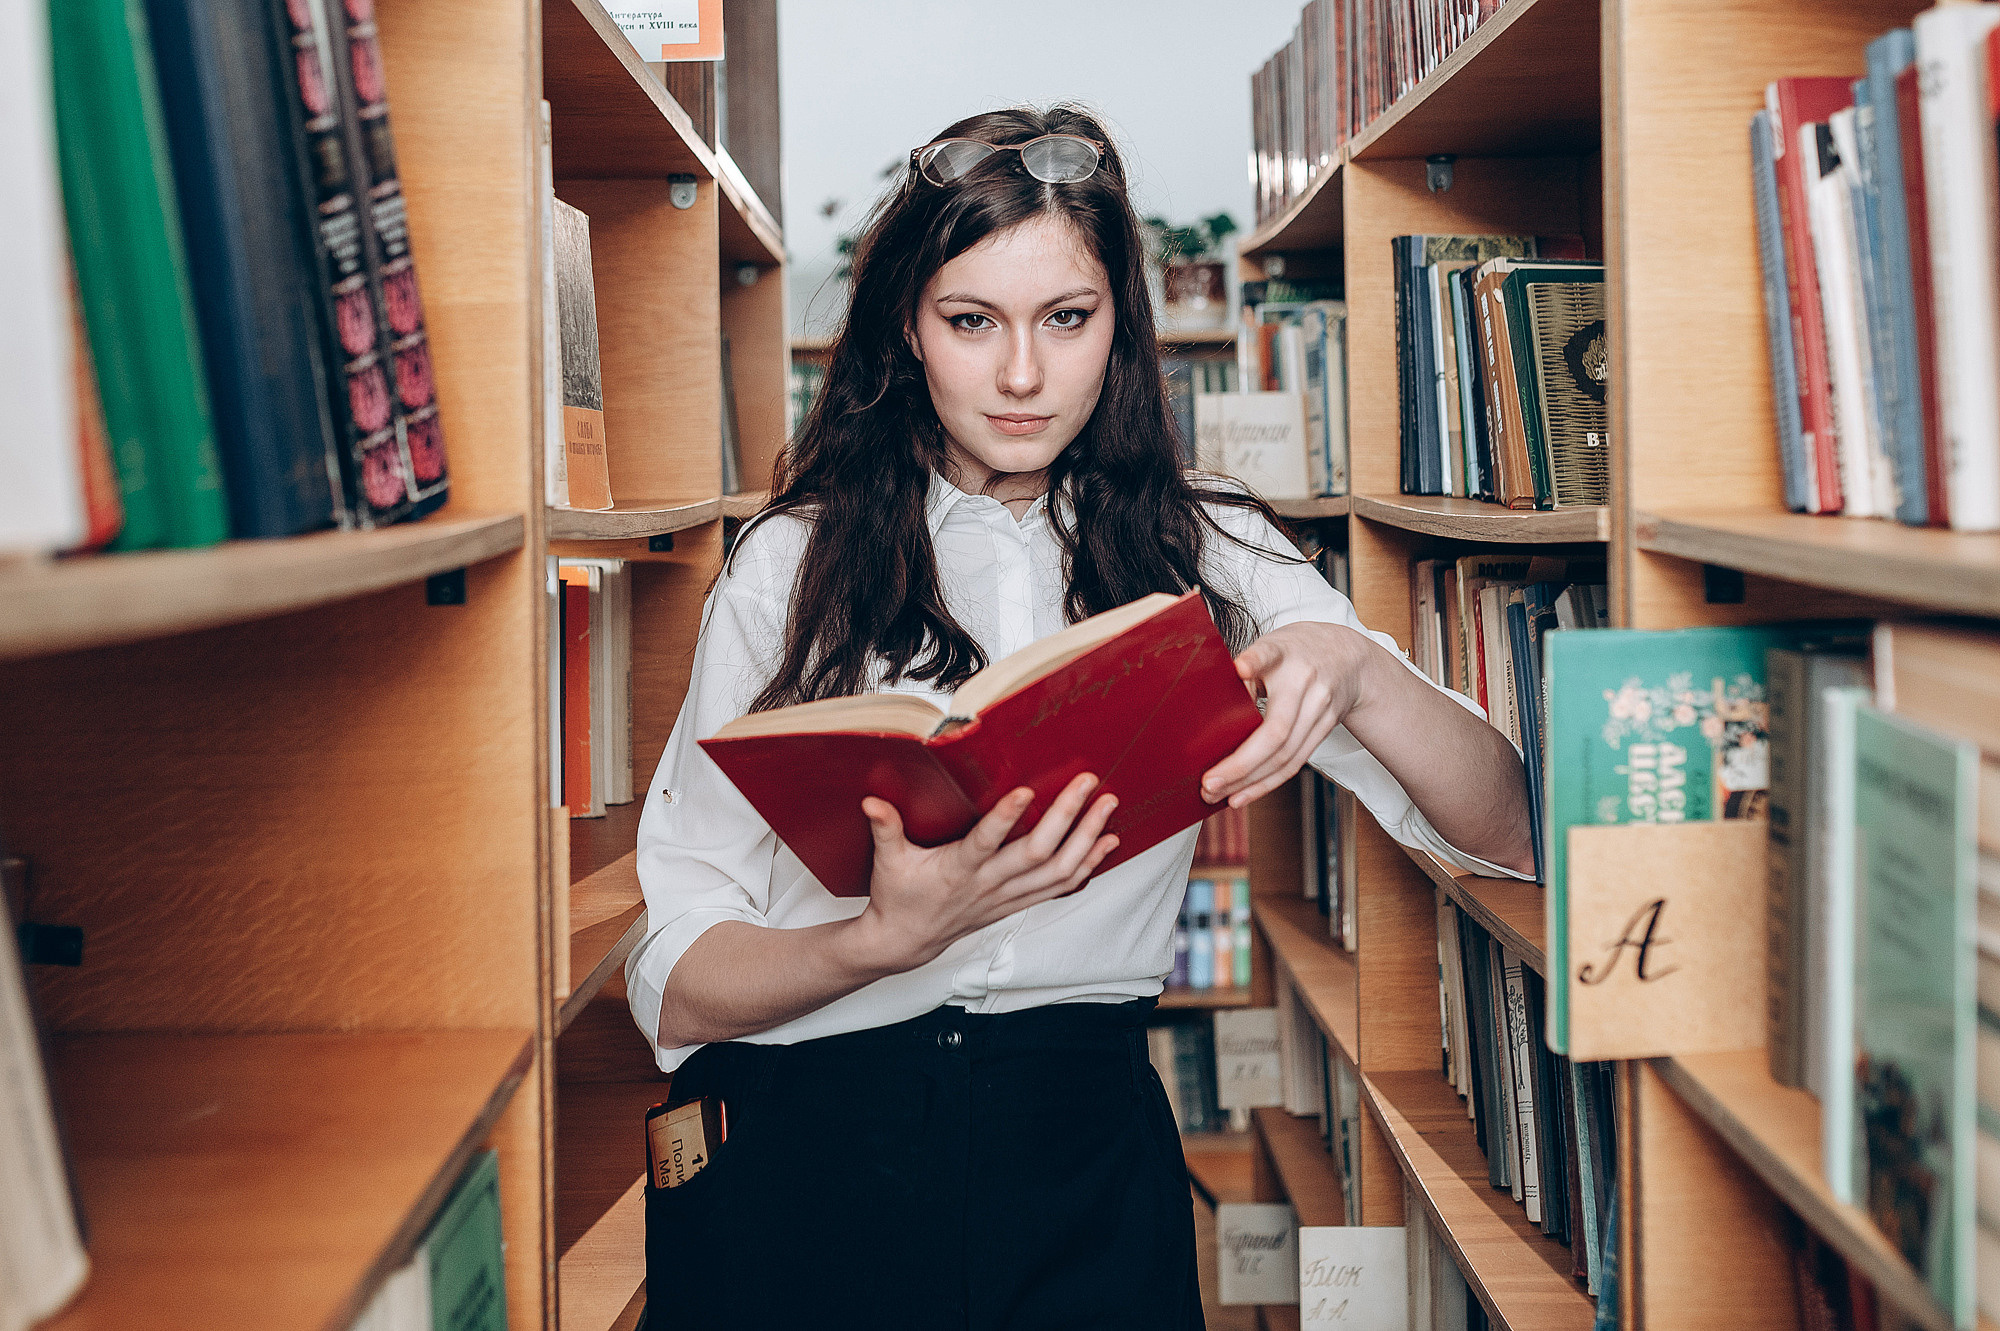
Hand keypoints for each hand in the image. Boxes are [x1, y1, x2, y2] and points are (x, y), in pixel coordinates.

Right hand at [841, 773, 1120, 974]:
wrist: (906, 941)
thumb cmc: (898, 897)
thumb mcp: (887, 861)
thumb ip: (886, 829)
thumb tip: (871, 802)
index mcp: (957, 870)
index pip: (984, 844)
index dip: (1005, 819)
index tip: (1026, 790)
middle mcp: (988, 885)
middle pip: (1037, 854)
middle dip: (1067, 817)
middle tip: (1088, 783)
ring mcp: (1007, 897)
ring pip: (1058, 871)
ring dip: (1086, 839)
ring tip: (1108, 807)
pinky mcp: (1017, 903)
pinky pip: (1061, 887)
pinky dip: (1088, 865)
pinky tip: (1106, 843)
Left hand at [1201, 621, 1369, 808]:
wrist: (1349, 656)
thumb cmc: (1295, 652)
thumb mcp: (1271, 646)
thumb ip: (1245, 671)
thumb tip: (1213, 709)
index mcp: (1285, 652)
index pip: (1269, 654)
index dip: (1256, 661)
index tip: (1242, 668)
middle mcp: (1306, 681)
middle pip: (1277, 730)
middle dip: (1241, 763)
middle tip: (1209, 783)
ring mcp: (1320, 708)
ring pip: (1286, 755)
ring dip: (1250, 781)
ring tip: (1218, 795)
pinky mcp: (1325, 729)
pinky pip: (1294, 762)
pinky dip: (1266, 783)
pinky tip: (1242, 795)